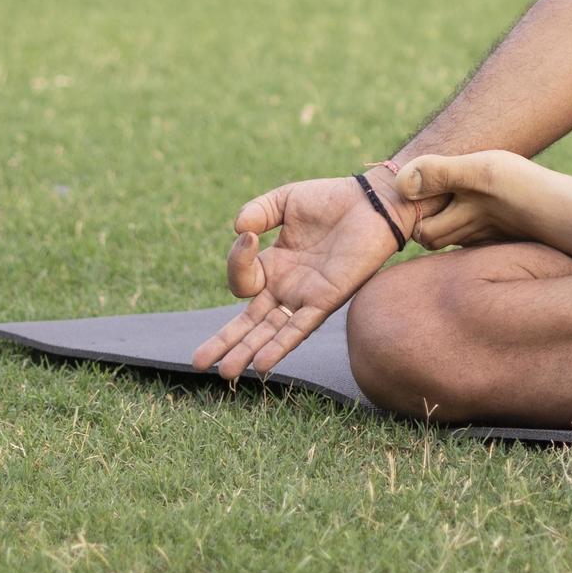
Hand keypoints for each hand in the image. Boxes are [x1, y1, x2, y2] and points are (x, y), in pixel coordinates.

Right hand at [187, 173, 416, 380]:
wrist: (373, 203)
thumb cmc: (333, 199)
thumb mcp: (286, 200)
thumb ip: (259, 211)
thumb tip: (238, 230)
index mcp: (274, 264)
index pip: (242, 280)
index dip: (237, 261)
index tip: (248, 235)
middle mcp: (286, 286)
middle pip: (248, 322)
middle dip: (224, 342)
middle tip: (199, 362)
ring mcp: (304, 296)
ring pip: (269, 332)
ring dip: (246, 352)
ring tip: (224, 373)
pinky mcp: (326, 300)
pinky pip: (299, 328)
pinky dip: (280, 346)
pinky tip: (261, 364)